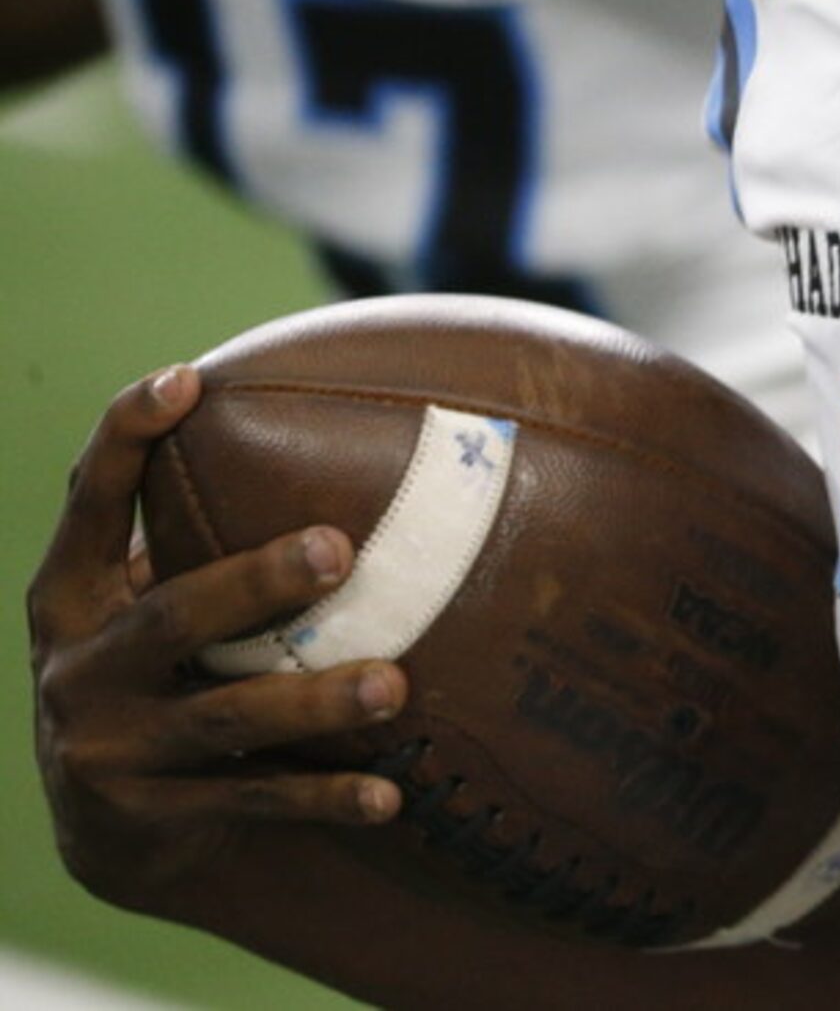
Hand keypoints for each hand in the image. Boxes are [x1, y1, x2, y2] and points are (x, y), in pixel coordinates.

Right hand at [28, 365, 409, 916]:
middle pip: (173, 616)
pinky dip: (325, 799)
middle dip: (256, 582)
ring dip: (315, 700)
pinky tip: (390, 796)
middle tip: (339, 548)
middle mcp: (79, 669)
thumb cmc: (162, 673)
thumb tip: (341, 428)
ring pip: (225, 717)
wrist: (111, 834)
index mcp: (72, 598)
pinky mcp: (147, 820)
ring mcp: (108, 749)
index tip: (184, 379)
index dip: (126, 438)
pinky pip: (254, 801)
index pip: (90, 502)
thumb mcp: (152, 605)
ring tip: (394, 686)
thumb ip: (200, 536)